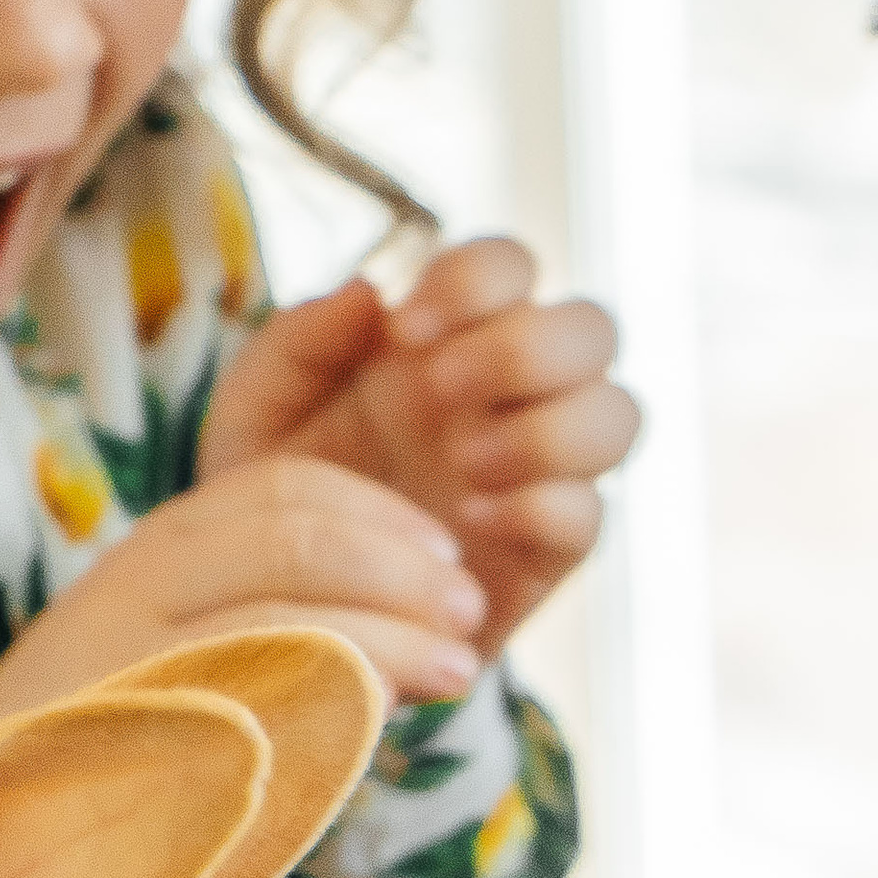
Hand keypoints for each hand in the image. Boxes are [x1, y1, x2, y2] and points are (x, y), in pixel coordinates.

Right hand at [0, 455, 488, 733]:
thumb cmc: (86, 793)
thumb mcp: (173, 686)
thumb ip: (265, 644)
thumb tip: (408, 642)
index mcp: (137, 568)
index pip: (272, 487)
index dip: (377, 511)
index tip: (444, 555)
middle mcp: (121, 595)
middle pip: (290, 527)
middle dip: (401, 562)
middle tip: (469, 611)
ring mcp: (120, 665)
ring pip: (284, 601)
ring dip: (393, 625)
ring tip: (457, 665)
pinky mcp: (129, 743)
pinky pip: (255, 696)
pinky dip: (341, 692)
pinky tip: (388, 716)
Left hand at [196, 239, 638, 656]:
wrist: (280, 610)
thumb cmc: (275, 490)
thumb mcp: (258, 409)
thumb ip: (298, 340)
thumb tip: (370, 291)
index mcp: (450, 338)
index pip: (513, 266)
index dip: (478, 279)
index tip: (406, 329)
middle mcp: (512, 395)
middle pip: (593, 328)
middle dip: (524, 348)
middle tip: (439, 390)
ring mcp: (539, 473)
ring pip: (618, 414)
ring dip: (547, 428)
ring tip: (462, 463)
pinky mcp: (545, 553)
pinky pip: (591, 515)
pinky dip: (540, 507)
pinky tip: (471, 519)